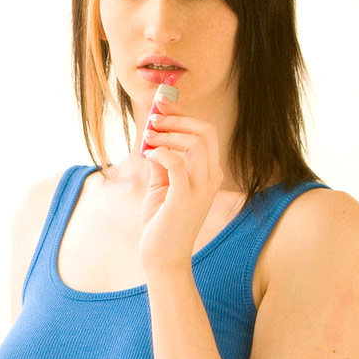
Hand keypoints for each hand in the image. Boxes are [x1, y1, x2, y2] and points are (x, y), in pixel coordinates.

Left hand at [137, 93, 222, 274]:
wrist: (162, 257)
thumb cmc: (161, 222)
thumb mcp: (160, 185)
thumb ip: (160, 161)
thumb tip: (150, 135)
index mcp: (208, 172)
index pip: (204, 132)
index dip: (182, 113)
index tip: (161, 102)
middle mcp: (210, 177)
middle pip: (205, 131)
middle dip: (177, 118)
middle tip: (152, 119)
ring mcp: (202, 188)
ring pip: (196, 143)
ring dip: (168, 134)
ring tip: (147, 138)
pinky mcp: (185, 198)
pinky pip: (177, 164)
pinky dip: (161, 153)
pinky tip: (148, 156)